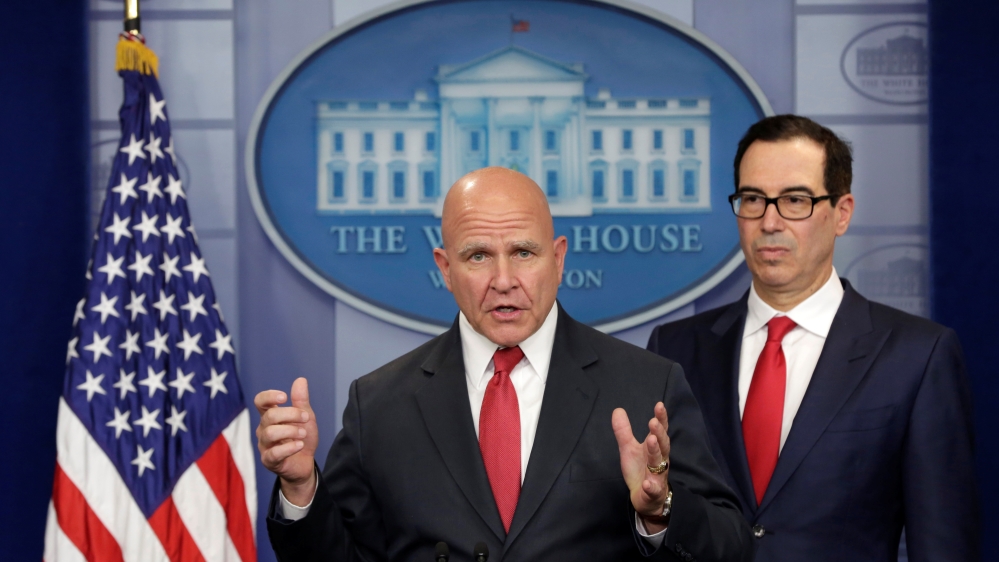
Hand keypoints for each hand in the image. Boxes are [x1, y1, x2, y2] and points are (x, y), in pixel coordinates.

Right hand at [255, 377, 318, 504]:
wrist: (305, 463)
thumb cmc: (302, 437)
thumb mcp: (306, 417)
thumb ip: (301, 401)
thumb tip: (300, 379)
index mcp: (270, 416)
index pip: (260, 401)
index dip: (269, 396)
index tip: (284, 397)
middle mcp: (264, 429)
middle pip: (270, 415)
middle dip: (291, 414)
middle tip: (306, 418)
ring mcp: (264, 445)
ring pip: (270, 433)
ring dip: (291, 431)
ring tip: (303, 434)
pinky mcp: (269, 460)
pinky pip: (274, 453)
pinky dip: (289, 447)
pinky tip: (300, 445)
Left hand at [612, 402, 670, 532]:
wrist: (646, 498)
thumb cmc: (640, 470)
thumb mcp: (629, 449)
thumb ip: (624, 431)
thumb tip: (617, 409)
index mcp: (654, 448)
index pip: (660, 431)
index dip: (661, 419)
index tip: (659, 405)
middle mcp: (660, 460)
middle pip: (662, 445)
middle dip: (658, 433)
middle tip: (653, 422)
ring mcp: (657, 476)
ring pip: (659, 463)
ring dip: (655, 452)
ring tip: (651, 440)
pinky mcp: (653, 492)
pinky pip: (653, 489)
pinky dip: (650, 486)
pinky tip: (646, 483)